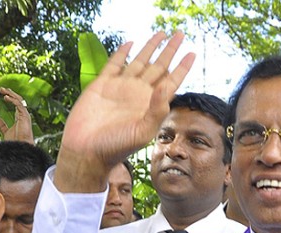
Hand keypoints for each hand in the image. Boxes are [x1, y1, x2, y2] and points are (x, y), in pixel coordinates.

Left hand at [0, 87, 34, 142]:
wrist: (21, 147)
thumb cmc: (16, 141)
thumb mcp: (5, 131)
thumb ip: (2, 125)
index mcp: (20, 117)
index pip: (16, 103)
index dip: (10, 97)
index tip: (2, 94)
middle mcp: (23, 114)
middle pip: (18, 100)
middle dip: (10, 93)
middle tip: (1, 89)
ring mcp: (25, 114)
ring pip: (19, 100)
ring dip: (10, 94)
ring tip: (2, 90)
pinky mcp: (25, 116)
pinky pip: (19, 104)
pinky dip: (12, 100)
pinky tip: (5, 98)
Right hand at [53, 31, 193, 193]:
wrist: (87, 151)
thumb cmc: (116, 148)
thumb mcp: (142, 132)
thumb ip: (156, 111)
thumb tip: (166, 87)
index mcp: (150, 104)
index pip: (171, 81)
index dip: (182, 67)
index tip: (193, 53)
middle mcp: (138, 94)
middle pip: (158, 66)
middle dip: (170, 51)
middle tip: (180, 34)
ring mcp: (120, 88)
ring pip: (139, 62)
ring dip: (150, 48)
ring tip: (161, 33)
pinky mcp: (101, 85)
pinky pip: (114, 64)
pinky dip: (121, 53)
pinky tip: (130, 44)